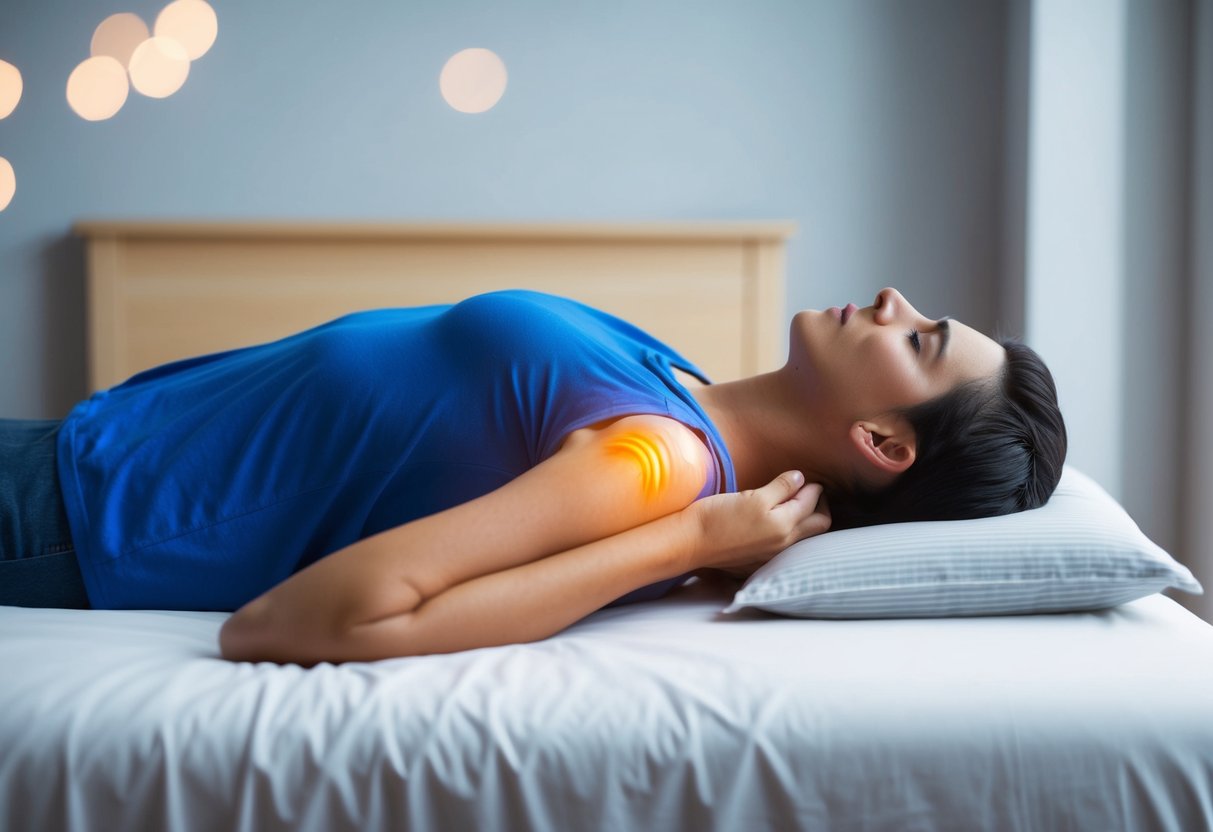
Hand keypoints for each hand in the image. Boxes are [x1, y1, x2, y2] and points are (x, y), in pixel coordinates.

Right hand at [686, 471, 829, 574]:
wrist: (691, 543)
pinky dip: (791, 532)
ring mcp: (773, 554)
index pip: (812, 503)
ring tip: (795, 504)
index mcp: (785, 525)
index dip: (812, 487)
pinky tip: (778, 524)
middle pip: (820, 524)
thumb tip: (800, 479)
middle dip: (820, 505)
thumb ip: (780, 488)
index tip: (807, 478)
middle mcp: (784, 543)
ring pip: (805, 536)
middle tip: (809, 491)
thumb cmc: (718, 516)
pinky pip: (788, 546)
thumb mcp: (752, 496)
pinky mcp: (760, 560)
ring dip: (807, 519)